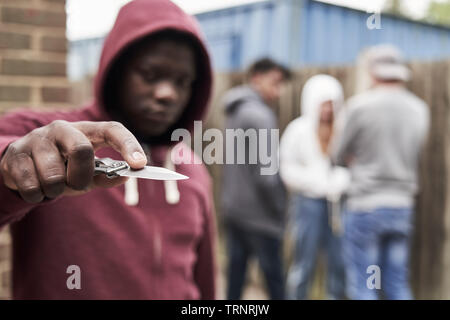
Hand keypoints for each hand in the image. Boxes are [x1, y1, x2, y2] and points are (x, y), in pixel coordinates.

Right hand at [0, 120, 146, 202]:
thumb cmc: (63, 169)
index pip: (112, 129)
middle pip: (82, 149)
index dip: (128, 145)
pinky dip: (37, 196)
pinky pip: (32, 186)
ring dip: (56, 191)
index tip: (140, 164)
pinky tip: (35, 188)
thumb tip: (126, 177)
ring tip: (51, 186)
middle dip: (81, 177)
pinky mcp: (14, 154)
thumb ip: (105, 175)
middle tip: (76, 185)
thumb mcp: (87, 172)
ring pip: (53, 175)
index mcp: (85, 130)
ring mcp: (36, 139)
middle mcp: (61, 128)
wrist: (21, 167)